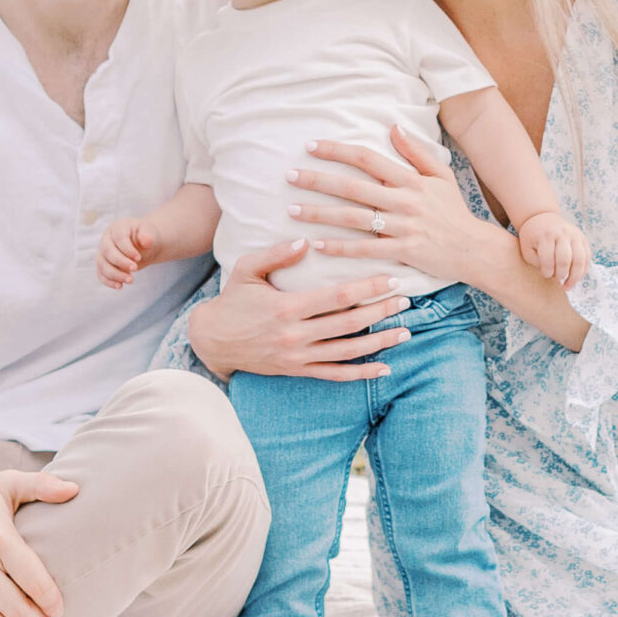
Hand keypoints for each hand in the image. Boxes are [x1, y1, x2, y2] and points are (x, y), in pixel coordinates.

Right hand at [98, 217, 155, 288]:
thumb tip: (147, 241)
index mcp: (117, 227)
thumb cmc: (146, 237)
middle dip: (121, 262)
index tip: (138, 258)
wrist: (143, 246)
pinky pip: (101, 273)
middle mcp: (106, 239)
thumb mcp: (150, 232)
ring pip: (102, 264)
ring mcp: (102, 252)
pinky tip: (120, 286)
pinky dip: (108, 281)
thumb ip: (148, 235)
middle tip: (135, 269)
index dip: (127, 249)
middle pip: (107, 251)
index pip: (118, 238)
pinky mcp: (102, 264)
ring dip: (115, 274)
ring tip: (130, 280)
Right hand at [185, 238, 411, 380]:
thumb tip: (306, 241)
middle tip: (406, 300)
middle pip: (349, 323)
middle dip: (381, 311)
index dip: (368, 287)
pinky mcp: (296, 371)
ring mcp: (298, 356)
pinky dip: (361, 373)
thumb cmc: (231, 300)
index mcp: (287, 306)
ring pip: (348, 352)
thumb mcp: (246, 269)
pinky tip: (384, 367)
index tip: (391, 278)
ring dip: (380, 342)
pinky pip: (334, 375)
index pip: (337, 296)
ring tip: (405, 331)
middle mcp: (295, 335)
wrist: (211, 340)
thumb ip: (276, 254)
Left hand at [285, 124, 514, 287]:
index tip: (311, 146)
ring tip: (293, 210)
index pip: (367, 159)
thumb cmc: (454, 212)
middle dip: (318, 180)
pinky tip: (317, 244)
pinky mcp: (402, 252)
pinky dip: (340, 247)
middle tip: (289, 175)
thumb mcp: (440, 176)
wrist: (475, 249)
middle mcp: (403, 200)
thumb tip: (393, 126)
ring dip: (320, 214)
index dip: (337, 151)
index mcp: (410, 179)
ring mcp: (402, 227)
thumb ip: (415, 152)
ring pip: (354, 218)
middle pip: (352, 186)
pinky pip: (365, 249)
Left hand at [517, 210, 589, 289]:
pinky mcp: (582, 238)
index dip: (547, 272)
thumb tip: (551, 273)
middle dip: (560, 274)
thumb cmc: (532, 237)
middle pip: (565, 259)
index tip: (545, 274)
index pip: (548, 258)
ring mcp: (575, 235)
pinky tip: (575, 278)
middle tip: (556, 279)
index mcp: (546, 235)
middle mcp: (562, 233)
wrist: (542, 217)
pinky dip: (583, 271)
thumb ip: (536, 262)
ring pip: (580, 259)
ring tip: (567, 286)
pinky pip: (587, 257)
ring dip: (575, 277)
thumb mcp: (527, 248)